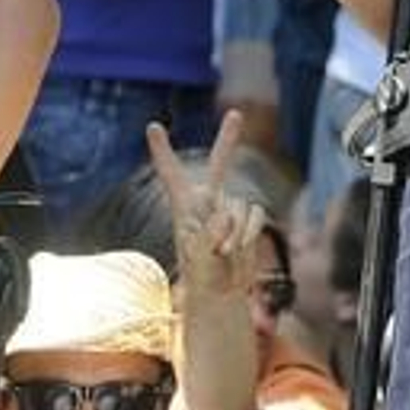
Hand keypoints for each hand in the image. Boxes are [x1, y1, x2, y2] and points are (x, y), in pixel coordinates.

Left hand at [146, 109, 264, 300]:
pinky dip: (250, 234)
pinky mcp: (248, 221)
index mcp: (184, 208)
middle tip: (236, 113)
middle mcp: (208, 204)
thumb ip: (209, 235)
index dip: (163, 151)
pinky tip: (237, 251)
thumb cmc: (200, 278)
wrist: (220, 296)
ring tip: (223, 255)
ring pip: (242, 205)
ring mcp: (230, 211)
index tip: (153, 127)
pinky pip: (256, 215)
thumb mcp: (198, 258)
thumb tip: (226, 216)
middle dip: (228, 140)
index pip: (172, 174)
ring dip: (236, 234)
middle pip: (219, 165)